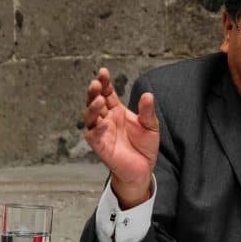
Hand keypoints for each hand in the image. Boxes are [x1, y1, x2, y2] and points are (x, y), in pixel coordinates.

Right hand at [84, 67, 158, 208]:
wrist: (144, 169)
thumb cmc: (145, 146)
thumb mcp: (150, 126)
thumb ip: (147, 112)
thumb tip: (148, 95)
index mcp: (117, 111)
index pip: (108, 93)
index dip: (104, 83)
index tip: (103, 71)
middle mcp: (106, 119)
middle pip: (95, 102)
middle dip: (94, 91)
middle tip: (96, 82)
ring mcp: (101, 132)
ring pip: (90, 117)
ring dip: (92, 107)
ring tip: (97, 99)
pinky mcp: (100, 146)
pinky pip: (93, 135)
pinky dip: (96, 128)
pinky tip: (102, 121)